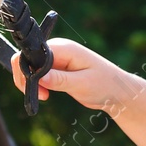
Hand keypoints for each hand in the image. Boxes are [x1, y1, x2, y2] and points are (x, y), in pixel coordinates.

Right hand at [10, 38, 144, 117]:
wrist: (117, 92)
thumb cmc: (104, 85)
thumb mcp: (82, 84)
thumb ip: (60, 80)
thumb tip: (38, 76)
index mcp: (65, 48)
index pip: (33, 52)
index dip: (28, 69)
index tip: (35, 88)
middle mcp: (59, 50)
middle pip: (29, 59)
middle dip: (27, 77)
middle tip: (41, 96)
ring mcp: (58, 59)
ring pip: (32, 67)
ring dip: (32, 83)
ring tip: (44, 97)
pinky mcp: (58, 69)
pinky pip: (40, 74)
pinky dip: (38, 85)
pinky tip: (46, 95)